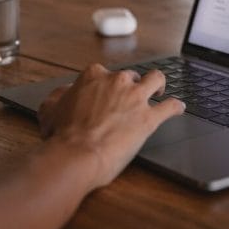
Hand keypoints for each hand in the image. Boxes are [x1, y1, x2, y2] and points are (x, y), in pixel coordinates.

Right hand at [37, 64, 184, 187]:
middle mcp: (117, 82)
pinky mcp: (149, 118)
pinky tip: (179, 108)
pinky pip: (170, 107)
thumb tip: (65, 93)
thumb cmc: (62, 136)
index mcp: (94, 76)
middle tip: (129, 99)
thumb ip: (59, 96)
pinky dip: (176, 107)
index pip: (104, 74)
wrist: (76, 154)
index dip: (106, 85)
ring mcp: (135, 98)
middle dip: (131, 86)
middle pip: (131, 76)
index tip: (106, 93)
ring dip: (159, 84)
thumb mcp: (50, 109)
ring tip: (159, 91)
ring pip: (156, 80)